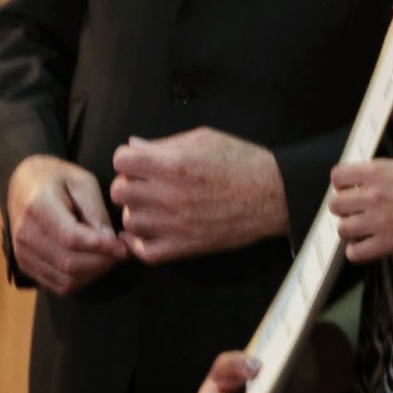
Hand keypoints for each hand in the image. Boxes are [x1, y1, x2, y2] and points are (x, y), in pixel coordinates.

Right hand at [8, 154, 127, 295]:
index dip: (100, 247)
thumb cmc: (59, 179)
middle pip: (68, 263)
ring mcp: (21, 252)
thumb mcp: (83, 182)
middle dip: (102, 263)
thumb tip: (111, 243)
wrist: (25, 184)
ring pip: (65, 279)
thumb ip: (96, 213)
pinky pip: (58, 286)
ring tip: (109, 257)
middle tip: (121, 253)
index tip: (123, 247)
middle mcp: (24, 233)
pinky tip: (93, 264)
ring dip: (94, 273)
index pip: (71, 237)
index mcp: (38, 205)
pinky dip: (82, 280)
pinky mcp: (25, 265)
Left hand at [110, 127, 287, 263]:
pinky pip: (145, 252)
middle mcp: (170, 195)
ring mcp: (176, 224)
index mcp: (173, 164)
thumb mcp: (205, 139)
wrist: (273, 195)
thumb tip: (134, 145)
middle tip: (144, 184)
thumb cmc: (242, 162)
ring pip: (129, 222)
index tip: (137, 162)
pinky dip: (140, 244)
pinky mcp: (185, 247)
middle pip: (120, 191)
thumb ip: (166, 143)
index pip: (121, 161)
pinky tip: (148, 232)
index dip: (126, 158)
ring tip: (152, 207)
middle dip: (129, 183)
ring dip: (136, 212)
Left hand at [329, 158, 392, 261]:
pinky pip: (355, 253)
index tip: (353, 191)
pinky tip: (371, 246)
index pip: (337, 176)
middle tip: (360, 213)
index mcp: (377, 170)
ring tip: (366, 230)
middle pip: (335, 205)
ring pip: (342, 229)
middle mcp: (373, 193)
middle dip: (345, 209)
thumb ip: (382, 177)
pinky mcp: (389, 242)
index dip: (343, 185)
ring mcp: (379, 219)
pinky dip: (359, 251)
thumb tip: (365, 187)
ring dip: (351, 230)